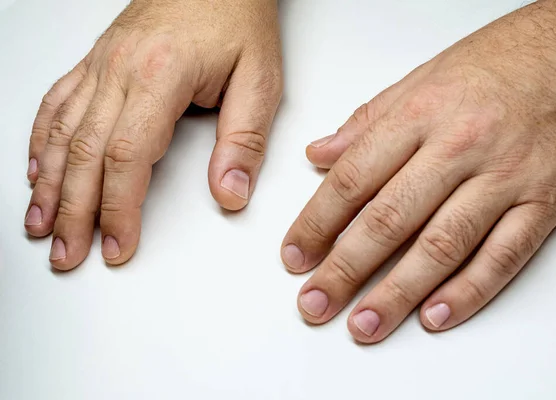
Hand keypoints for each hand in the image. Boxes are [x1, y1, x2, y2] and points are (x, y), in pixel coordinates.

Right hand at [25, 0, 281, 269]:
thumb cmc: (238, 18)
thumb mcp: (260, 79)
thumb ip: (244, 140)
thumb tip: (229, 192)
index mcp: (161, 76)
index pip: (127, 156)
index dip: (117, 208)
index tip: (117, 245)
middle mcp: (120, 70)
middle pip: (84, 154)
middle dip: (74, 212)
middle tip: (68, 253)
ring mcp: (102, 65)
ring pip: (61, 133)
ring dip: (49, 186)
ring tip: (41, 227)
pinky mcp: (97, 62)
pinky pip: (57, 105)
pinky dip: (41, 142)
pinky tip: (37, 171)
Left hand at [281, 0, 555, 342]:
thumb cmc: (504, 61)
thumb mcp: (424, 77)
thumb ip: (368, 122)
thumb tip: (321, 155)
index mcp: (421, 114)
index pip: (353, 178)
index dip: (317, 223)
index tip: (295, 255)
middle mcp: (459, 147)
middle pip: (389, 219)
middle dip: (345, 269)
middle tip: (315, 302)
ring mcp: (504, 177)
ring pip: (442, 245)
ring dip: (398, 293)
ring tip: (364, 324)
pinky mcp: (544, 201)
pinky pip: (503, 255)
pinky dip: (469, 291)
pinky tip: (434, 316)